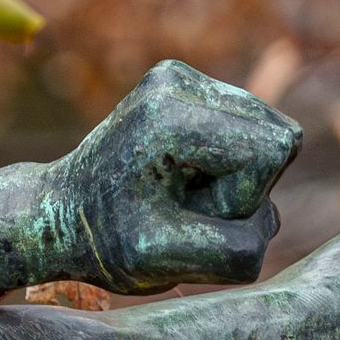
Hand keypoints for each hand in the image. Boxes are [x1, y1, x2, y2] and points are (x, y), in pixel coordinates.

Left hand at [42, 59, 301, 290]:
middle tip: (184, 208)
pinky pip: (248, 130)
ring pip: (268, 134)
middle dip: (244, 186)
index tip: (188, 213)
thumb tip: (268, 218)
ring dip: (235, 179)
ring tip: (178, 195)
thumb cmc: (104, 242)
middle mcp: (176, 80)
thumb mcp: (160, 262)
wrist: (59, 215)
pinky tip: (178, 178)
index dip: (243, 197)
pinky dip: (225, 165)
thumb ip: (230, 252)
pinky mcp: (183, 86)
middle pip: (280, 135)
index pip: (273, 149)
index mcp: (170, 114)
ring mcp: (179, 77)